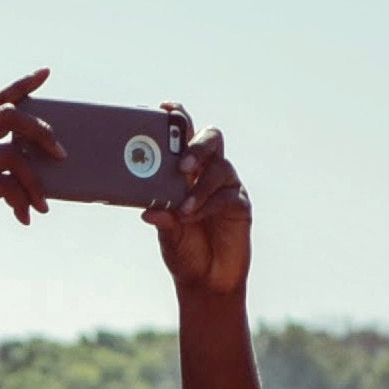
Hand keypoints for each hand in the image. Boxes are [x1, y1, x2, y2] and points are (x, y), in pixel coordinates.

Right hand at [0, 68, 60, 265]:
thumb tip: (27, 161)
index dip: (21, 85)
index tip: (44, 73)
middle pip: (9, 116)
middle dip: (41, 131)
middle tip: (61, 154)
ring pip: (13, 155)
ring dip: (35, 183)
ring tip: (42, 205)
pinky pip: (5, 185)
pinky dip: (21, 201)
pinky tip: (24, 217)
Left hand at [149, 118, 251, 298]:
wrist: (206, 281)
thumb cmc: (183, 249)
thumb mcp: (166, 233)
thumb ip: (161, 218)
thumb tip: (149, 208)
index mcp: (185, 170)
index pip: (183, 134)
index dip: (177, 117)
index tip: (163, 108)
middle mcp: (208, 171)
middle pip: (210, 139)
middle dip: (196, 145)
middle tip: (181, 164)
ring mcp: (226, 186)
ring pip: (220, 168)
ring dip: (199, 186)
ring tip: (182, 207)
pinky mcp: (239, 204)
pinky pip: (226, 196)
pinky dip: (206, 205)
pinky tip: (192, 217)